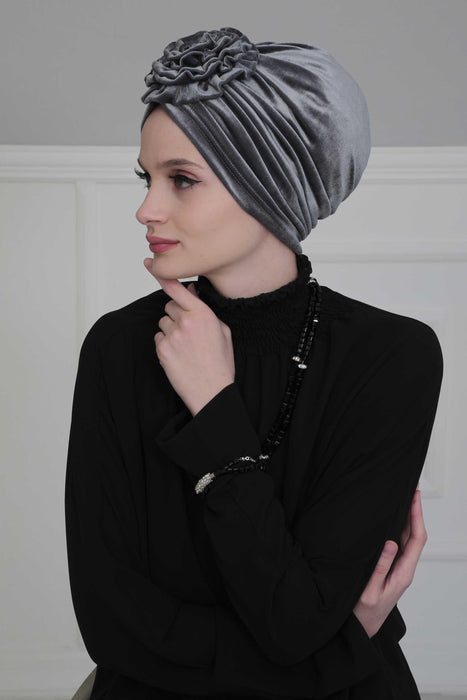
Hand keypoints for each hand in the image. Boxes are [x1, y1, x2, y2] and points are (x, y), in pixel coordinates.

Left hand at [145, 260, 234, 415]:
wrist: (212, 391)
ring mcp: (172, 336)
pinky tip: (180, 356)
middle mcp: (185, 322)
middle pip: (169, 307)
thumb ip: (204, 309)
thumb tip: (190, 290)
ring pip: (163, 323)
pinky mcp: (162, 350)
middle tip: (189, 332)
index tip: (149, 264)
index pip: (177, 289)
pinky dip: (165, 344)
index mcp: (203, 314)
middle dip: (176, 315)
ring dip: (170, 330)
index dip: (162, 275)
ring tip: (186, 347)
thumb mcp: (222, 331)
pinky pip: (158, 338)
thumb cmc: (220, 363)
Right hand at [353, 487, 426, 637]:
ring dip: (408, 519)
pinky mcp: (390, 570)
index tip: (415, 496)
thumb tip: (391, 542)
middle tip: (412, 490)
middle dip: (415, 512)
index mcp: (403, 574)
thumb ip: (380, 567)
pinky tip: (391, 520)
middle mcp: (404, 570)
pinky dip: (398, 529)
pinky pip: (399, 545)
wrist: (360, 632)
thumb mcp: (369, 591)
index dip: (417, 516)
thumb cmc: (362, 614)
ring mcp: (398, 570)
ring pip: (408, 540)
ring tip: (404, 499)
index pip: (416, 539)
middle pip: (415, 536)